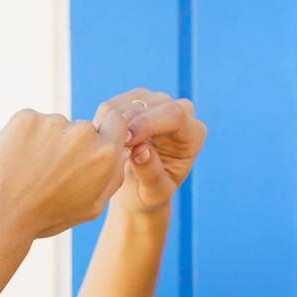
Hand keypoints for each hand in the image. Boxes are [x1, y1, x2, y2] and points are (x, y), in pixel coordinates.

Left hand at [0, 107, 130, 241]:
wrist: (2, 217)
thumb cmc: (48, 217)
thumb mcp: (91, 208)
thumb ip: (112, 176)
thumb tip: (122, 150)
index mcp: (105, 155)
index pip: (115, 123)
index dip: (103, 135)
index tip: (87, 151)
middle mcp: (83, 133)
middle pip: (83, 129)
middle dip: (72, 147)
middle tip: (50, 175)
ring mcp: (53, 122)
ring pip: (56, 126)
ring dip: (47, 143)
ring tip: (31, 173)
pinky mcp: (26, 117)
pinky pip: (32, 123)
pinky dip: (25, 138)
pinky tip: (18, 162)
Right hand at [94, 89, 206, 216]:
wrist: (136, 190)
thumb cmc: (148, 196)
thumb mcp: (152, 194)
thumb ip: (151, 174)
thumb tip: (141, 150)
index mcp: (193, 135)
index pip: (174, 116)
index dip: (148, 124)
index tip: (125, 141)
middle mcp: (181, 113)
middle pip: (153, 104)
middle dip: (129, 123)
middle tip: (110, 147)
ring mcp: (159, 103)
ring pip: (132, 100)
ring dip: (114, 122)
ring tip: (106, 149)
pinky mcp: (138, 100)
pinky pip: (117, 102)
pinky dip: (105, 120)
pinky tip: (103, 140)